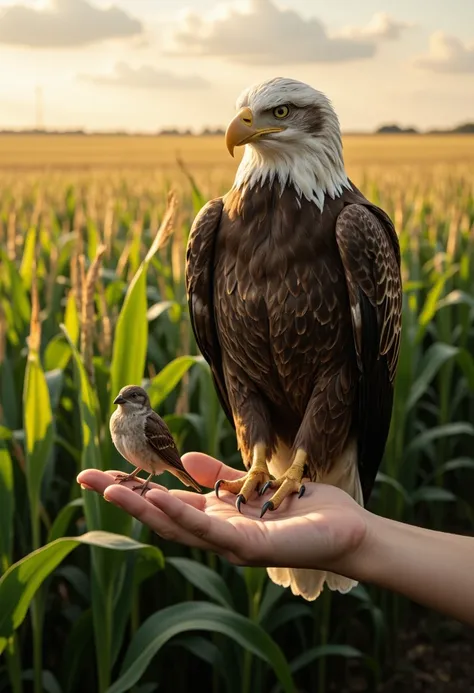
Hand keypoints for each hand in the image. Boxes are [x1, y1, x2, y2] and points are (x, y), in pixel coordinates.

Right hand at [77, 453, 367, 575]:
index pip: (166, 501)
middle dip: (124, 498)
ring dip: (143, 508)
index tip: (101, 472)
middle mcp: (216, 534)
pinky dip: (182, 516)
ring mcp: (230, 543)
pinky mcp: (249, 547)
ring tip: (111, 490)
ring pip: (177, 526)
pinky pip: (210, 530)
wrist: (346, 529)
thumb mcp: (252, 485)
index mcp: (217, 517)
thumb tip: (187, 460)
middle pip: (161, 515)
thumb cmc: (303, 509)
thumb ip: (221, 476)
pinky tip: (159, 501)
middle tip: (87, 479)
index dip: (133, 488)